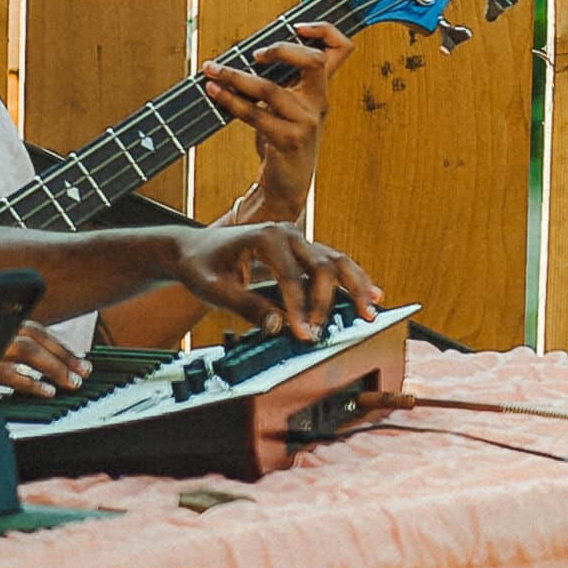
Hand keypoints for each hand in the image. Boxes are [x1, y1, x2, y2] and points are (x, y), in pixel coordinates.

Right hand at [0, 319, 88, 398]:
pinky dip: (31, 382)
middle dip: (63, 355)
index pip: (35, 332)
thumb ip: (10, 353)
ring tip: (72, 383)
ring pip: (27, 350)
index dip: (60, 347)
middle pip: (34, 337)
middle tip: (84, 372)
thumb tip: (52, 368)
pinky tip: (48, 391)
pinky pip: (8, 373)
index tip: (80, 363)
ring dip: (54, 367)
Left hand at [170, 222, 378, 343]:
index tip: (303, 333)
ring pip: (337, 260)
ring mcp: (298, 240)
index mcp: (264, 237)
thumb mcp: (214, 289)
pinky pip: (334, 264)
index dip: (299, 308)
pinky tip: (373, 295)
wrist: (194, 249)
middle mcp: (287, 233)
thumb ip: (246, 307)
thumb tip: (278, 326)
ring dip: (356, 287)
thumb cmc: (202, 265)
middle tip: (324, 333)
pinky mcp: (302, 251)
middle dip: (328, 302)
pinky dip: (354, 280)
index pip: (292, 276)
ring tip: (370, 313)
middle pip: (323, 265)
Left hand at [203, 22, 354, 214]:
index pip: (342, 49)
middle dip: (281, 50)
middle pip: (315, 61)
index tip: (297, 26)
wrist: (287, 183)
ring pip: (270, 89)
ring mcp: (306, 122)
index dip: (325, 30)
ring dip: (235, 77)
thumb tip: (239, 51)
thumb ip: (278, 78)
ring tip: (212, 71)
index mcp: (320, 87)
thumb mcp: (287, 104)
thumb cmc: (282, 135)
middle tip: (253, 54)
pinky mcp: (288, 140)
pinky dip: (230, 101)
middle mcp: (319, 101)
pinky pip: (255, 114)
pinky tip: (215, 93)